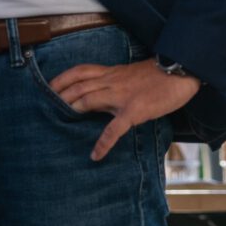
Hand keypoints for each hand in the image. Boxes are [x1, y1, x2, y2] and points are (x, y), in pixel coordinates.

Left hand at [48, 59, 200, 161]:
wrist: (179, 71)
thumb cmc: (157, 75)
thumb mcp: (130, 74)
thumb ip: (113, 83)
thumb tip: (98, 96)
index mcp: (111, 73)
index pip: (80, 72)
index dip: (61, 79)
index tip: (47, 87)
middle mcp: (112, 81)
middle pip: (79, 86)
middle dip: (60, 96)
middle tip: (45, 107)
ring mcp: (122, 96)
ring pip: (89, 100)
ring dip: (73, 109)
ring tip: (59, 122)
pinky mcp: (134, 110)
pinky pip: (115, 128)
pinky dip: (103, 142)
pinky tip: (96, 154)